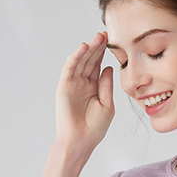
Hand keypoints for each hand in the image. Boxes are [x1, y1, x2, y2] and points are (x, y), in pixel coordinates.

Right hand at [54, 31, 114, 156]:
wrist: (81, 141)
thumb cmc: (94, 128)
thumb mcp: (107, 105)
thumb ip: (106, 86)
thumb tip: (108, 67)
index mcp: (93, 88)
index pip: (98, 66)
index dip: (104, 54)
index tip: (113, 42)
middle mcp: (82, 83)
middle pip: (90, 61)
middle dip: (97, 47)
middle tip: (105, 34)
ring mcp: (73, 84)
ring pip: (81, 62)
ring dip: (88, 49)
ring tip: (98, 38)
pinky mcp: (64, 86)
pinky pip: (70, 68)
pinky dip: (76, 57)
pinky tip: (84, 48)